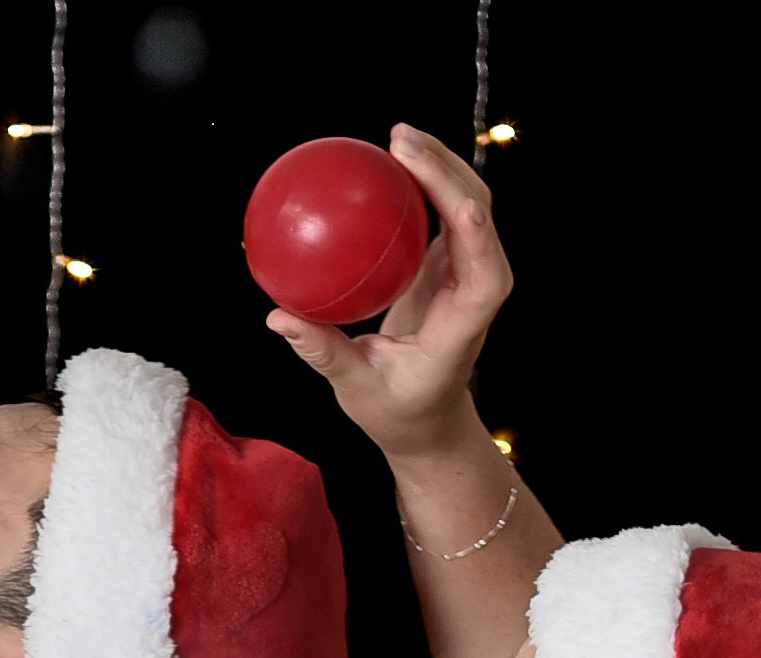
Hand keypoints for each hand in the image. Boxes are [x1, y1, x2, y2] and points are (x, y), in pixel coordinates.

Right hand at [267, 124, 514, 458]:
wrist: (426, 416)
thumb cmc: (397, 409)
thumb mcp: (356, 388)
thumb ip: (321, 352)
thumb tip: (277, 317)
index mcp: (465, 321)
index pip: (483, 269)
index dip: (472, 228)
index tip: (446, 197)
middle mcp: (475, 287)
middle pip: (477, 214)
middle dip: (447, 170)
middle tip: (399, 142)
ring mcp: (465, 269)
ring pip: (465, 202)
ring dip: (437, 163)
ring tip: (395, 137)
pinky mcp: (450, 261)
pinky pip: (441, 210)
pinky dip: (421, 182)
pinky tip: (386, 162)